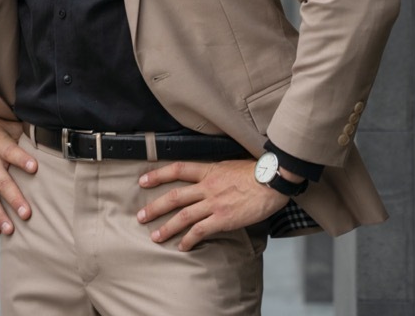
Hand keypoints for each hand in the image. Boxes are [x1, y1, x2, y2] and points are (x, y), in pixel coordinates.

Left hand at [136, 160, 287, 250]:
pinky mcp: (223, 219)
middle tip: (141, 217)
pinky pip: (201, 231)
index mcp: (208, 171)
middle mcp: (207, 187)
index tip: (142, 181)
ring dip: (167, 227)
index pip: (177, 170)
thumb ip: (215, 173)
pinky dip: (189, 240)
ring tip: (155, 236)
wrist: (273, 180)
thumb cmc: (257, 173)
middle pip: (174, 196)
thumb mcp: (230, 166)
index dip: (157, 175)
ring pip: (183, 216)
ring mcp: (214, 203)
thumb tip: (207, 178)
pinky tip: (183, 247)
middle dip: (155, 207)